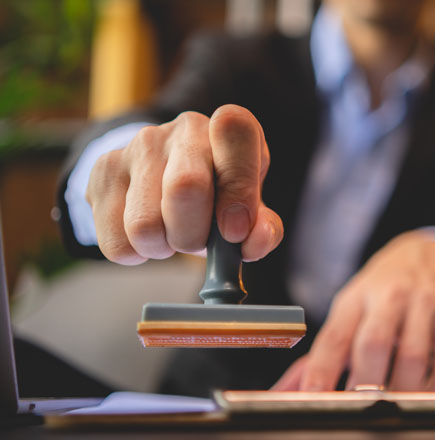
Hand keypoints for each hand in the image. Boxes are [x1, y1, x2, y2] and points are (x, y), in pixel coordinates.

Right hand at [86, 104, 282, 263]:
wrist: (166, 180)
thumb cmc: (219, 197)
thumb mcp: (250, 208)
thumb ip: (264, 228)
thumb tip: (256, 241)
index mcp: (229, 128)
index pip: (234, 132)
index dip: (237, 188)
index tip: (234, 230)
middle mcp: (185, 127)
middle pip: (184, 187)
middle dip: (193, 235)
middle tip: (197, 242)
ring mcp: (139, 145)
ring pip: (145, 224)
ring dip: (163, 247)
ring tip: (171, 235)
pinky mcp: (104, 170)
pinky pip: (117, 239)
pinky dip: (135, 253)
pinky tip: (147, 235)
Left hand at [273, 231, 434, 390]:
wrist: (429, 251)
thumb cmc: (383, 289)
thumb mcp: (351, 308)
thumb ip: (325, 352)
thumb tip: (293, 390)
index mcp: (356, 296)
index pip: (334, 337)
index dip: (321, 371)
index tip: (313, 398)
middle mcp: (390, 294)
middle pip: (374, 344)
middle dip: (366, 384)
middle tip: (361, 407)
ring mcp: (426, 301)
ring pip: (414, 357)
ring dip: (402, 391)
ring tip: (394, 404)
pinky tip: (425, 394)